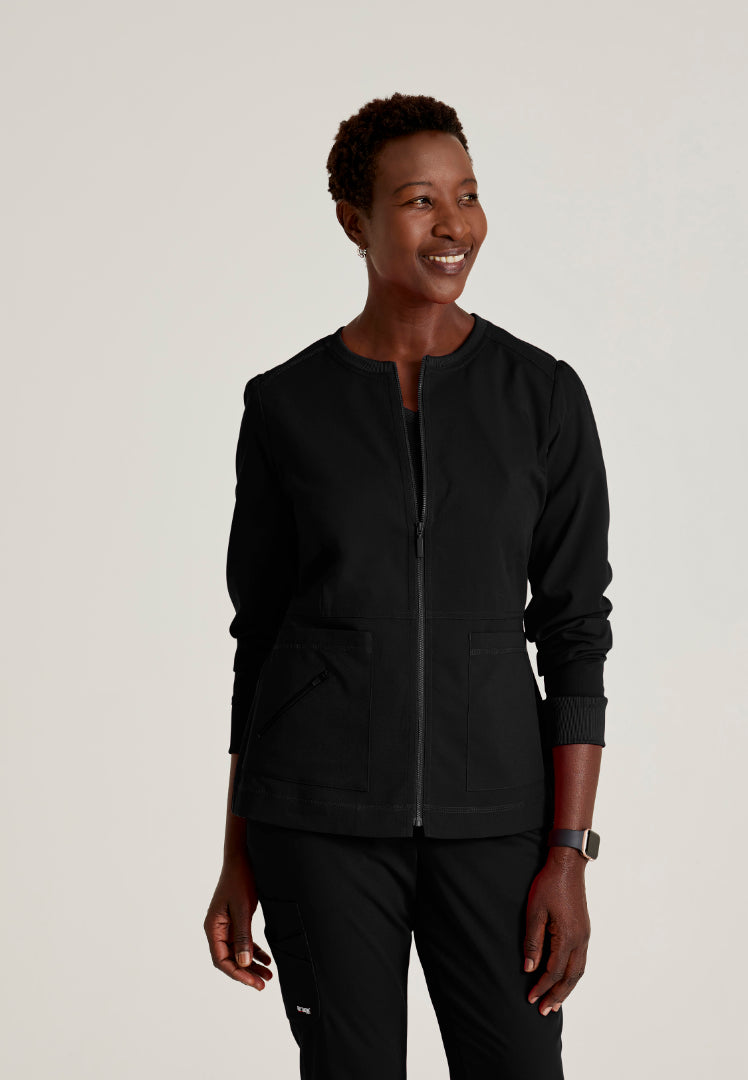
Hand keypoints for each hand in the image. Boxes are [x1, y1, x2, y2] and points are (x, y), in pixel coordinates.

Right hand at [204, 851, 274, 990]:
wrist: (242, 857)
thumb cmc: (240, 879)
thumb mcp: (243, 909)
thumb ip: (243, 936)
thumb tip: (244, 963)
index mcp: (213, 927)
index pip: (221, 960)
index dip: (237, 974)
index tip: (253, 982)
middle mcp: (217, 929)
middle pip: (230, 959)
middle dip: (246, 973)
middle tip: (263, 983)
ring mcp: (227, 925)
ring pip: (238, 952)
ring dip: (252, 964)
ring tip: (268, 974)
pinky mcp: (236, 919)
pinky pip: (244, 941)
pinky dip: (254, 950)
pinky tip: (266, 958)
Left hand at [523, 848, 589, 1014]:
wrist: (568, 865)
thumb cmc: (549, 885)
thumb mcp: (534, 911)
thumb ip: (533, 941)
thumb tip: (529, 968)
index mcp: (568, 937)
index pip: (554, 971)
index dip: (542, 987)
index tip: (530, 999)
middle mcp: (580, 940)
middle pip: (570, 977)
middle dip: (557, 996)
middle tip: (545, 1011)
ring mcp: (585, 935)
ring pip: (579, 971)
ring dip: (567, 989)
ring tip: (556, 1002)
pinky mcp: (584, 930)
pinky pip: (581, 960)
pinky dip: (573, 975)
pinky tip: (566, 978)